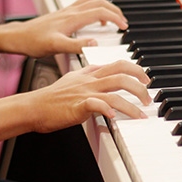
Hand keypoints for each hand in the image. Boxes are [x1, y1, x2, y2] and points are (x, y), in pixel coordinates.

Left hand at [4, 0, 127, 57]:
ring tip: (112, 18)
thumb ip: (76, 45)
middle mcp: (71, 11)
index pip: (100, 11)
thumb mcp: (56, 47)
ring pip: (91, 1)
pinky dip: (94, 8)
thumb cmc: (33, 42)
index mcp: (72, 19)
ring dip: (105, 6)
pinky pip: (83, 4)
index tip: (124, 27)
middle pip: (99, 3)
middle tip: (123, 22)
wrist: (18, 37)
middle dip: (114, 11)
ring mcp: (66, 11)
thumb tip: (95, 43)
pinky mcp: (63, 14)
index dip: (115, 18)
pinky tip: (93, 19)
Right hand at [25, 60, 151, 132]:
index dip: (135, 69)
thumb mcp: (72, 79)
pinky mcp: (78, 106)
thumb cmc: (51, 97)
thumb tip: (102, 72)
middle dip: (140, 84)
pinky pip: (97, 105)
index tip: (145, 78)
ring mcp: (85, 93)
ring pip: (115, 92)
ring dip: (132, 104)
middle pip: (121, 75)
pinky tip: (115, 117)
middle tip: (148, 95)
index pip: (117, 64)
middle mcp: (90, 81)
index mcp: (90, 74)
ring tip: (141, 114)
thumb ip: (88, 74)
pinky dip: (109, 110)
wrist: (33, 107)